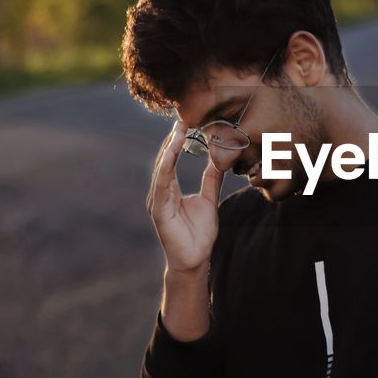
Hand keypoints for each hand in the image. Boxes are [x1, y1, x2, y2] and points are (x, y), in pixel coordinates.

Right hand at [146, 119, 223, 273]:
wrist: (195, 259)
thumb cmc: (199, 233)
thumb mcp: (209, 199)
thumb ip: (212, 179)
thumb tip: (219, 160)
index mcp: (171, 189)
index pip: (172, 159)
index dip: (178, 141)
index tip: (186, 122)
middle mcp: (161, 191)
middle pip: (164, 159)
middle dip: (173, 139)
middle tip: (182, 118)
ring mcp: (158, 200)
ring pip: (162, 168)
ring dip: (169, 148)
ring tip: (178, 130)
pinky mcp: (158, 209)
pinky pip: (161, 184)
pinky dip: (166, 167)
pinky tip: (172, 153)